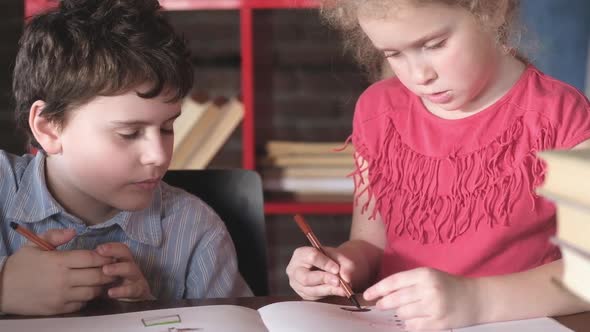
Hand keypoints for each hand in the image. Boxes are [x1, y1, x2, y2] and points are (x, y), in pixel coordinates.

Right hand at [0, 228, 115, 314]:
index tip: (111, 255)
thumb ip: (54, 236)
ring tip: (104, 279)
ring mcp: (62, 296)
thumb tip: (74, 231)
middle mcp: (63, 280)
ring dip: (101, 286)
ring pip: (92, 292)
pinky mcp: (59, 308)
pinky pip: (81, 304)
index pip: (91, 258)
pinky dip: (88, 298)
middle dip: (109, 271)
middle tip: (115, 268)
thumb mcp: (33, 245)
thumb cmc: (19, 265)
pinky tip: (88, 290)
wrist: (1, 290)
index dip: (105, 256)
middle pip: (97, 276)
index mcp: (58, 261)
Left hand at [95, 242, 153, 300]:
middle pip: (126, 254)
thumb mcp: (105, 274)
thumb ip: (97, 266)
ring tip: (105, 270)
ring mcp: (136, 277)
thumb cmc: (113, 285)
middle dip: (114, 252)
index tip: (98, 249)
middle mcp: (130, 265)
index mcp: (123, 260)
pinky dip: (122, 291)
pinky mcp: (139, 291)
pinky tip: (110, 292)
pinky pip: (132, 290)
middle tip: (100, 252)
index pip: (119, 248)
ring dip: (118, 268)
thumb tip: (84, 256)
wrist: (131, 302)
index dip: (111, 247)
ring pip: (130, 269)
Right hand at [286, 246, 354, 299]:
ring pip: (311, 290)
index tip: (337, 269)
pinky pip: (315, 298)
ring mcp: (297, 284)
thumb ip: (345, 266)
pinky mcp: (304, 295)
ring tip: (343, 289)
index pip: (311, 257)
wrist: (333, 268)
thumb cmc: (334, 260)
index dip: (325, 263)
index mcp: (301, 254)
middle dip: (324, 279)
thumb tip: (346, 278)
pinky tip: (337, 291)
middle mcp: (295, 270)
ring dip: (328, 290)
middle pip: (306, 278)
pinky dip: (328, 295)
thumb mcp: (341, 257)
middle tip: (338, 281)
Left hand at [364, 267, 479, 330]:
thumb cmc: (448, 286)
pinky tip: (416, 319)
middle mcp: (428, 290)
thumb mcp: (428, 276)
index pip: (394, 282)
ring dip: (400, 314)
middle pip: (395, 299)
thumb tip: (382, 294)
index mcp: (424, 275)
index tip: (367, 295)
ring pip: (403, 314)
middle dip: (384, 303)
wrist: (476, 298)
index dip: (378, 289)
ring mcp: (434, 308)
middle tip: (380, 305)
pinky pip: (413, 326)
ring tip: (407, 310)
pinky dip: (410, 324)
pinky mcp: (439, 323)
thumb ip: (408, 283)